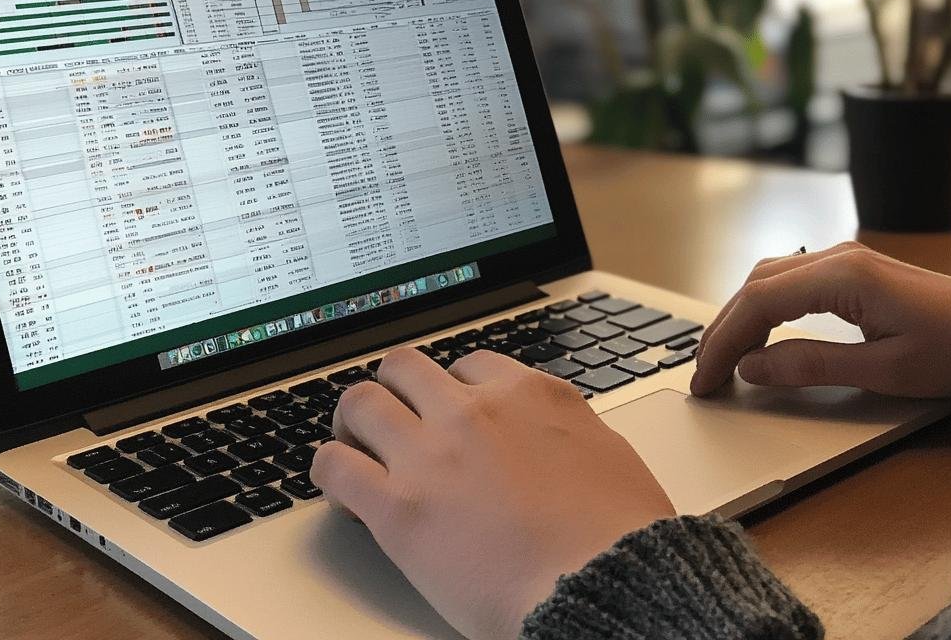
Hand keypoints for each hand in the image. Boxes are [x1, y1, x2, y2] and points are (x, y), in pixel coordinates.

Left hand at [311, 348, 674, 639]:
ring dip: (353, 424)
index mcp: (532, 396)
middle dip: (396, 392)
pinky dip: (329, 472)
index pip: (470, 365)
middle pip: (406, 367)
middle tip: (394, 422)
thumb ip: (570, 434)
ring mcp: (432, 455)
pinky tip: (343, 492)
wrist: (605, 586)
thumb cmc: (621, 538)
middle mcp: (476, 412)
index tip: (450, 415)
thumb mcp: (611, 457)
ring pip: (360, 403)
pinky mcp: (397, 508)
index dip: (454, 392)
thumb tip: (557, 440)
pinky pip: (333, 466)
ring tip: (356, 449)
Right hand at [691, 242, 950, 397]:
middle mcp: (839, 257)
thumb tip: (752, 369)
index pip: (758, 303)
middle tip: (704, 379)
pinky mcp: (855, 272)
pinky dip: (764, 310)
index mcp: (844, 277)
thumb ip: (811, 367)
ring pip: (769, 280)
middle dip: (723, 332)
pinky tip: (759, 340)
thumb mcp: (884, 372)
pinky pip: (791, 283)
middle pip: (755, 286)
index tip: (705, 382)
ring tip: (725, 364)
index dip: (723, 344)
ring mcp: (847, 260)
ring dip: (741, 319)